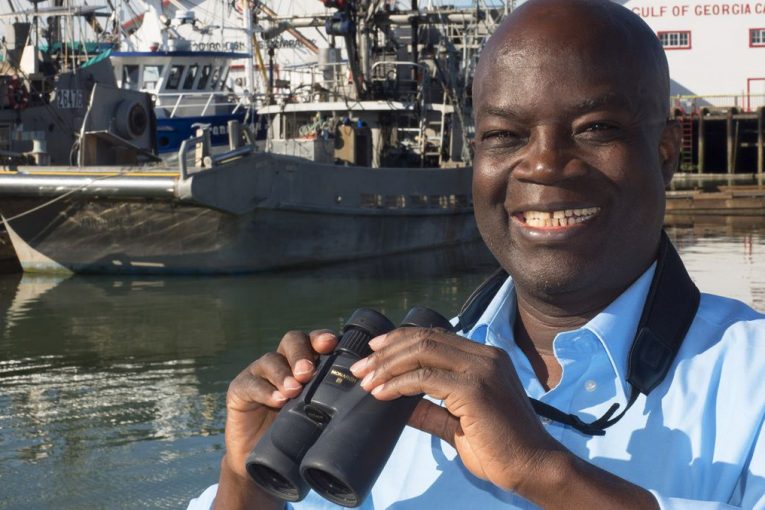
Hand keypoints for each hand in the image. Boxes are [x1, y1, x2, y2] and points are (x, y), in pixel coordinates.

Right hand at [222, 329, 337, 480]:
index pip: (314, 341)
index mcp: (306, 362)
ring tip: (293, 390)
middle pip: (292, 341)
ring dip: (283, 373)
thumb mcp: (318, 415)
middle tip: (308, 372)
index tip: (331, 343)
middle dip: (301, 353)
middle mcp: (283, 361)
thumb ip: (335, 401)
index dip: (321, 338)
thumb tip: (367, 397)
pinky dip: (265, 390)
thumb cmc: (296, 433)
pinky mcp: (240, 388)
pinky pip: (251, 383)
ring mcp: (260, 373)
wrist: (261, 458)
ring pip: (271, 360)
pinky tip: (276, 400)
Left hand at [349, 327, 563, 492]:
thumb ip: (429, 408)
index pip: (434, 336)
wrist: (533, 468)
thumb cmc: (499, 448)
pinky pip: (425, 378)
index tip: (374, 351)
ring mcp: (481, 369)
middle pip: (424, 339)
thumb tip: (394, 401)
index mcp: (484, 358)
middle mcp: (484, 356)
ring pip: (422, 352)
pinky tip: (382, 394)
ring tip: (366, 380)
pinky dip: (398, 384)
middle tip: (361, 367)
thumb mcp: (456, 423)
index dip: (400, 340)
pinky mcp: (474, 388)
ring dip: (388, 365)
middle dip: (386, 352)